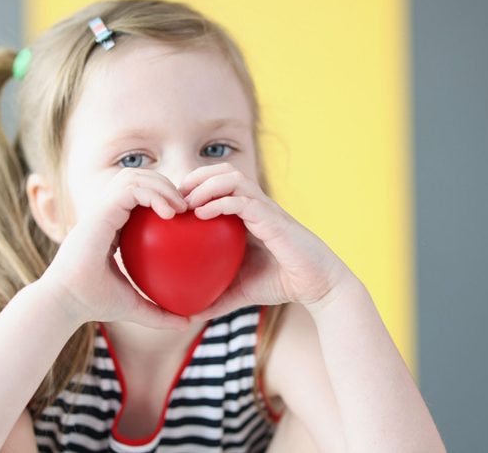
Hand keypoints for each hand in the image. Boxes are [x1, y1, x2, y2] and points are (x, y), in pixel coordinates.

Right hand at [42, 168, 188, 328]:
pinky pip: (130, 190)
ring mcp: (100, 210)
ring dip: (161, 185)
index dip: (162, 195)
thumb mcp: (135, 306)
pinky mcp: (98, 212)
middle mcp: (105, 213)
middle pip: (137, 178)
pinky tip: (170, 214)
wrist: (66, 305)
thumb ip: (159, 312)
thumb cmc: (95, 304)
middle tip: (187, 206)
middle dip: (165, 184)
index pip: (137, 195)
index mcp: (111, 226)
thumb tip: (187, 322)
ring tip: (182, 207)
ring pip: (133, 177)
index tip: (185, 214)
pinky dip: (152, 194)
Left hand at [178, 163, 353, 319]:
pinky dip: (220, 203)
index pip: (217, 184)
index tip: (171, 204)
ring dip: (205, 184)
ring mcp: (265, 209)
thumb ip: (216, 298)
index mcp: (247, 214)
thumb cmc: (280, 283)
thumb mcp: (240, 291)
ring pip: (233, 178)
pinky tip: (201, 215)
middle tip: (174, 196)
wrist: (316, 286)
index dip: (192, 186)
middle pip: (222, 171)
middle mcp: (255, 205)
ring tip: (186, 202)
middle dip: (196, 176)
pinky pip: (244, 201)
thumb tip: (187, 315)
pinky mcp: (273, 218)